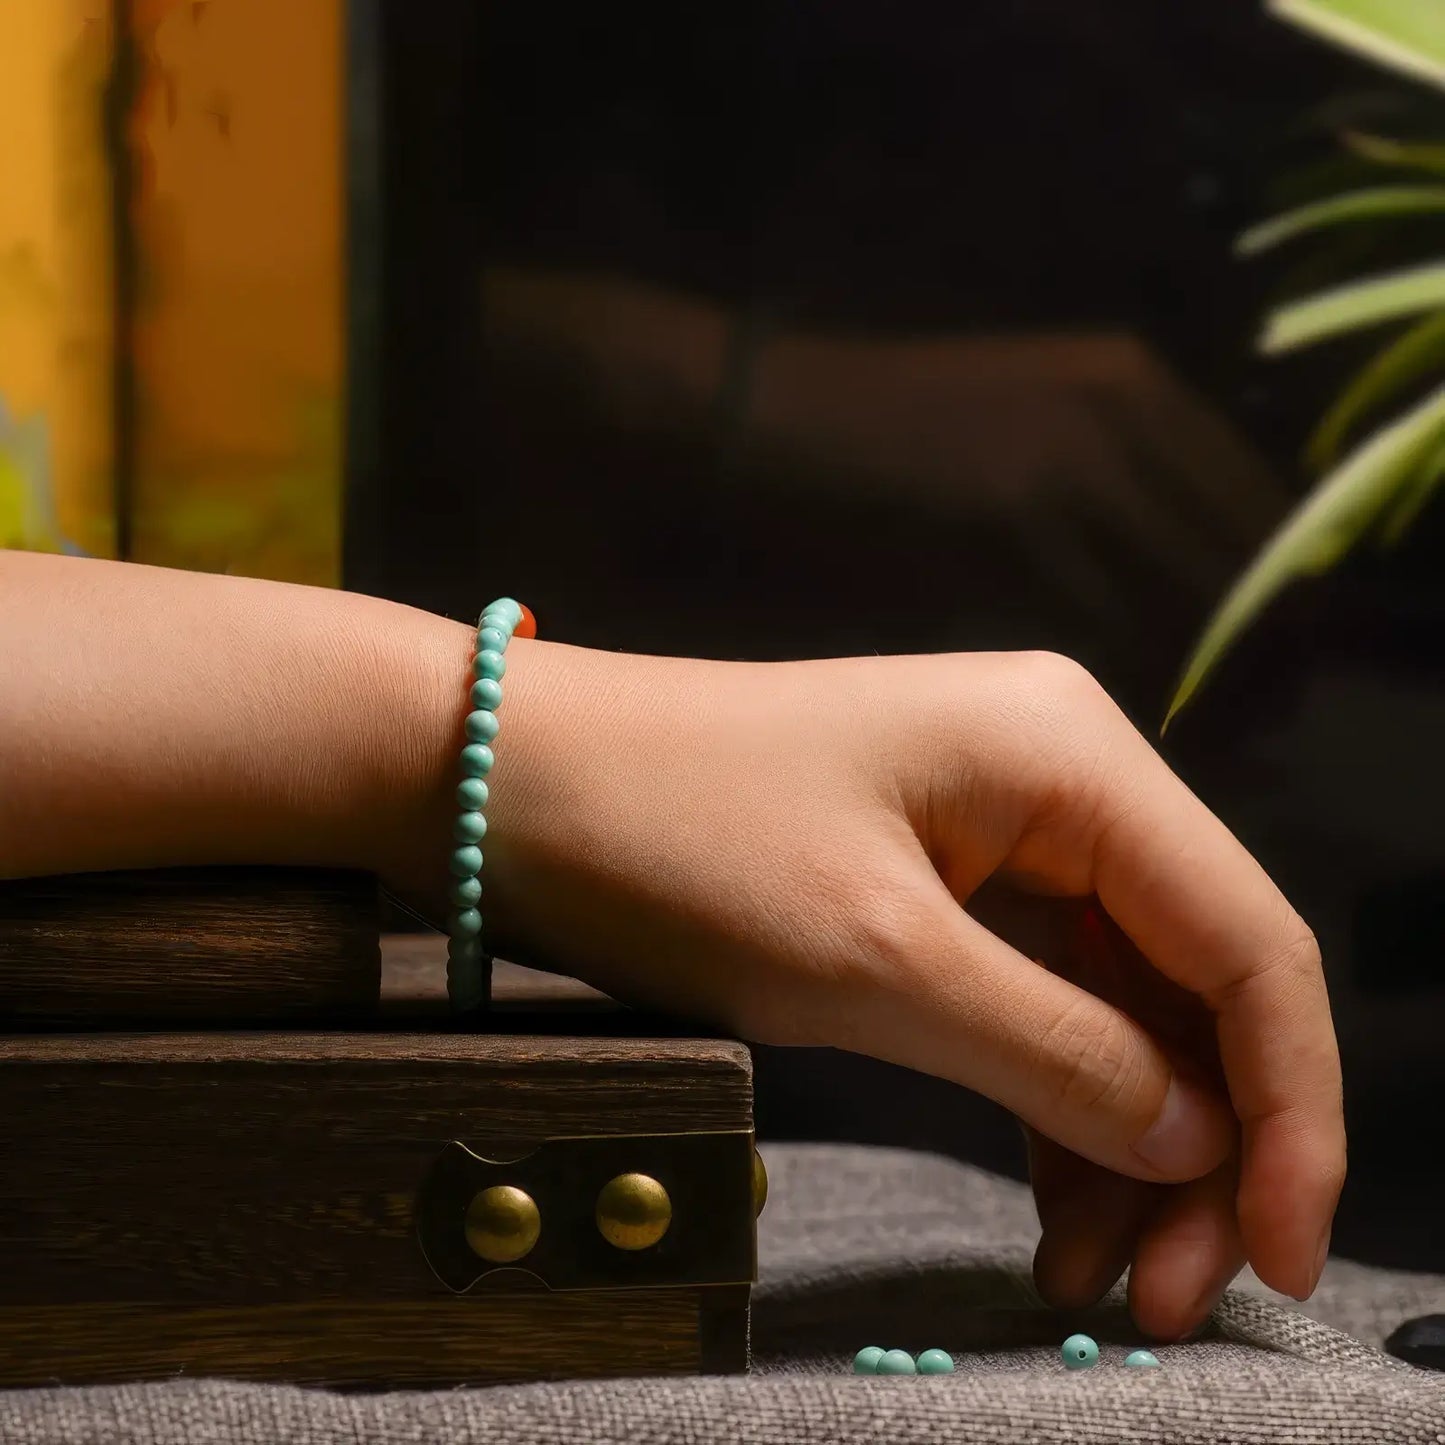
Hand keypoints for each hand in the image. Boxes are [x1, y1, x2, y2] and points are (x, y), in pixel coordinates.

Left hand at [392, 641, 1343, 1339]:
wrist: (512, 784)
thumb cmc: (674, 838)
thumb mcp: (873, 964)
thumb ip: (1055, 1052)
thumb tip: (1198, 1139)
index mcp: (1069, 755)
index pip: (1242, 939)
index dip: (1288, 1108)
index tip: (1280, 1258)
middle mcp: (1056, 775)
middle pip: (1188, 979)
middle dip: (1201, 1145)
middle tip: (1173, 1298)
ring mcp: (996, 823)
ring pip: (1116, 1002)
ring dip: (1124, 1142)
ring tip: (1104, 1283)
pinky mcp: (938, 873)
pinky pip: (1034, 997)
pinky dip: (1046, 1103)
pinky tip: (1053, 1213)